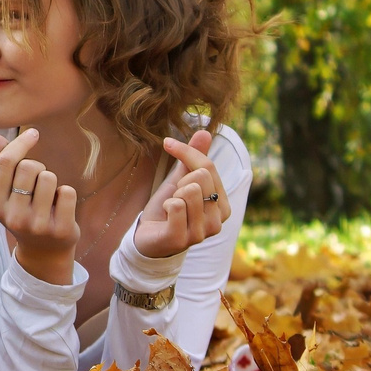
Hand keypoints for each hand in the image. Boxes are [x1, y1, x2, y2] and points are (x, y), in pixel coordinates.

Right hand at [0, 128, 77, 284]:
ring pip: (49, 177)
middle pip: (29, 167)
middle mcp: (12, 217)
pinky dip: (66, 193)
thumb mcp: (8, 193)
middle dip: (38, 167)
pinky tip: (61, 206)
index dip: (20, 142)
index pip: (5, 163)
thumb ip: (1, 165)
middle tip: (38, 182)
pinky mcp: (60, 229)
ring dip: (52, 180)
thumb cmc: (25, 212)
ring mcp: (36, 225)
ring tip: (48, 196)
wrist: (44, 252)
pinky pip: (67, 192)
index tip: (34, 133)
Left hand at [134, 131, 230, 258]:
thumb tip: (205, 131)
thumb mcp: (180, 181)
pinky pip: (176, 207)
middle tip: (174, 197)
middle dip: (180, 182)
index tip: (168, 144)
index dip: (186, 152)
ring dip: (173, 196)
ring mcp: (202, 232)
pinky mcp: (183, 240)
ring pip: (189, 191)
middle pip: (201, 176)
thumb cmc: (167, 210)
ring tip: (171, 209)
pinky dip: (166, 206)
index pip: (208, 166)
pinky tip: (166, 217)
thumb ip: (194, 159)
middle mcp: (218, 220)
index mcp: (222, 205)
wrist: (147, 239)